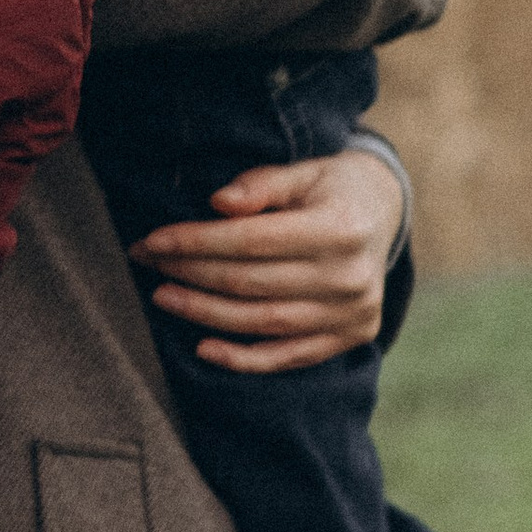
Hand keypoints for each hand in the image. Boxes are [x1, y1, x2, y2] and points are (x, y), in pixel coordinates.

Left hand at [127, 147, 405, 374]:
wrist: (384, 215)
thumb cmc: (331, 187)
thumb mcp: (303, 172)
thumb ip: (261, 186)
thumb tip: (217, 204)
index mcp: (340, 227)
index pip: (251, 240)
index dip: (196, 241)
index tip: (153, 240)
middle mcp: (350, 276)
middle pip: (251, 282)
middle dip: (190, 273)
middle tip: (147, 264)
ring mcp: (352, 313)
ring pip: (262, 321)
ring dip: (205, 314)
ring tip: (163, 297)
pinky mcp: (351, 337)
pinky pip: (289, 356)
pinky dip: (244, 358)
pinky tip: (204, 349)